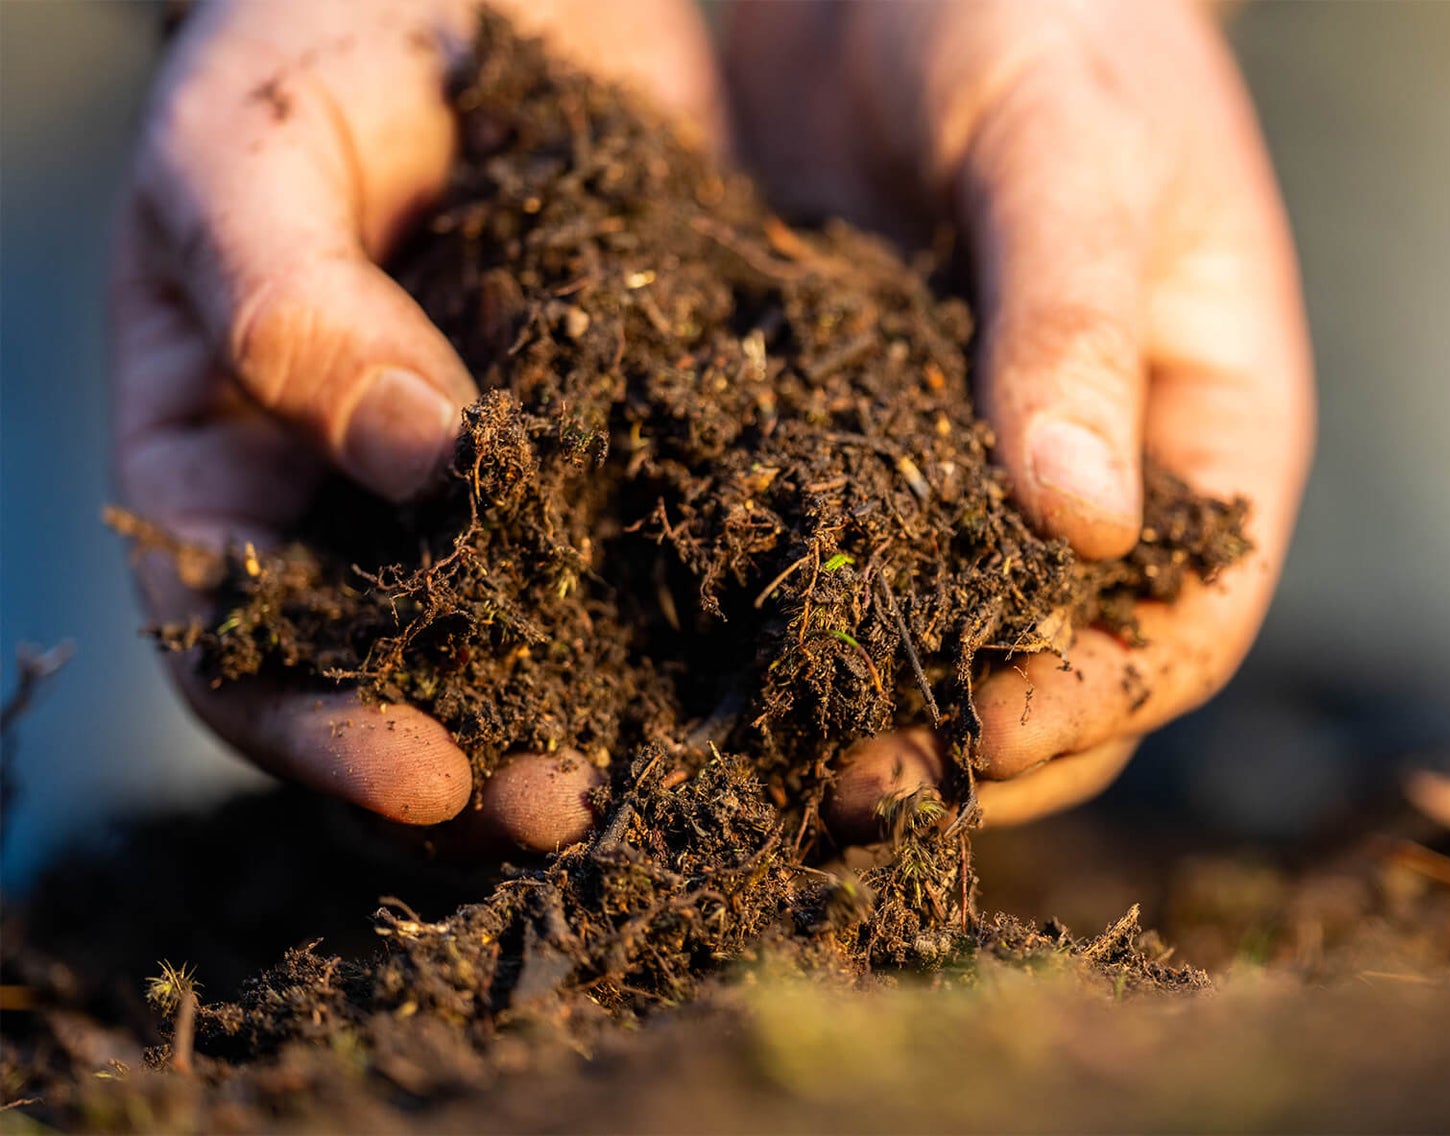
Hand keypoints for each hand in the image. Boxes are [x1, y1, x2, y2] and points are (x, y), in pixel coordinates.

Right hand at [112, 0, 724, 849]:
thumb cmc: (325, 32)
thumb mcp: (260, 133)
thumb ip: (283, 283)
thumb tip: (405, 450)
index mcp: (231, 464)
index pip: (244, 645)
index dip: (319, 728)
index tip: (428, 773)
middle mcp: (367, 508)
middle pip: (407, 685)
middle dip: (483, 762)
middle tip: (578, 809)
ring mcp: (511, 491)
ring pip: (549, 646)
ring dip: (614, 721)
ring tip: (703, 769)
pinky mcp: (644, 450)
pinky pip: (673, 555)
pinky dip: (719, 619)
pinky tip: (791, 658)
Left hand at [725, 1, 1314, 834]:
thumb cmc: (1035, 3)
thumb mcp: (1068, 139)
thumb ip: (1072, 312)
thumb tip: (1085, 525)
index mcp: (1208, 432)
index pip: (1186, 626)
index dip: (1091, 699)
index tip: (971, 734)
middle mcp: (1097, 484)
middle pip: (1062, 675)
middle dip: (962, 744)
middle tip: (833, 783)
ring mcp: (970, 477)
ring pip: (940, 644)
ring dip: (858, 714)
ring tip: (746, 754)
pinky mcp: (852, 449)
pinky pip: (829, 563)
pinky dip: (771, 621)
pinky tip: (677, 652)